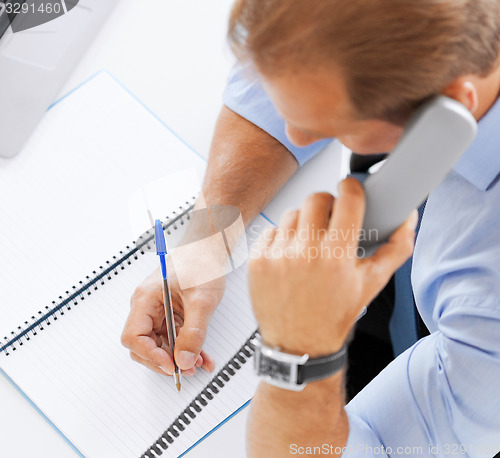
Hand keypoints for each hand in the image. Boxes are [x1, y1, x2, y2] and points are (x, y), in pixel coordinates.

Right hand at [121, 262, 224, 375]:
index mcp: (146, 298)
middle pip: (144, 345)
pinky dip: (187, 348)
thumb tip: (184, 360)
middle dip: (165, 361)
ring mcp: (159, 311)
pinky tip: (202, 356)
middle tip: (186, 369)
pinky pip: (174, 337)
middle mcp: (148, 306)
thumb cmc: (201, 263)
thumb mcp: (201, 301)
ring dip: (179, 357)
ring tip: (199, 363)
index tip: (170, 365)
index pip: (134, 336)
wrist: (210, 249)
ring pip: (161, 344)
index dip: (150, 355)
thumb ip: (193, 333)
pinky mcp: (171, 313)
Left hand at [248, 178, 417, 356]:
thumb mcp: (371, 284)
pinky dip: (281, 238)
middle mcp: (305, 253)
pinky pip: (271, 230)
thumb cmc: (335, 314)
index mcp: (338, 256)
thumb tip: (407, 219)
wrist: (299, 344)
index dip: (351, 188)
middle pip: (316, 199)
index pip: (347, 199)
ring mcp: (278, 256)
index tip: (349, 189)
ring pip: (292, 213)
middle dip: (326, 204)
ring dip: (303, 222)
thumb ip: (396, 249)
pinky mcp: (257, 261)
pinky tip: (290, 257)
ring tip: (309, 244)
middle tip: (330, 219)